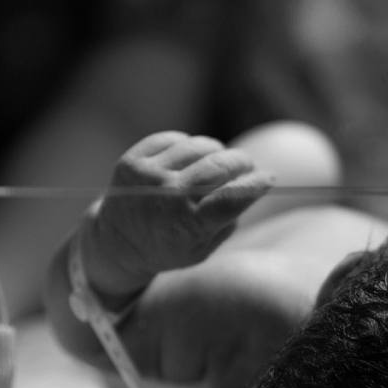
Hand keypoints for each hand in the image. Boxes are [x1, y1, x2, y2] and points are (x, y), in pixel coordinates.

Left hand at [82, 131, 273, 300]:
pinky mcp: (132, 160)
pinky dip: (188, 146)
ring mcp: (147, 175)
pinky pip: (174, 139)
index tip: (270, 178)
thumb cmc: (169, 247)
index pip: (233, 196)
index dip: (257, 183)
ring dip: (217, 151)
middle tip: (249, 166)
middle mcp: (167, 197)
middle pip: (220, 165)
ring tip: (218, 163)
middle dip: (242, 162)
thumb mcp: (203, 249)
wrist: (117, 242)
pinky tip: (190, 159)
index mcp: (189, 225)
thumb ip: (227, 219)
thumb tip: (252, 185)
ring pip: (199, 146)